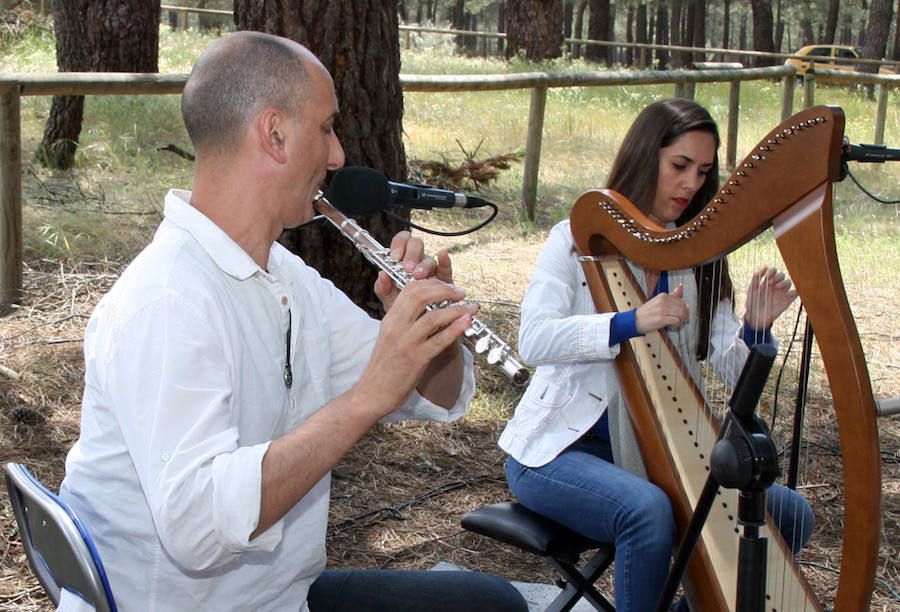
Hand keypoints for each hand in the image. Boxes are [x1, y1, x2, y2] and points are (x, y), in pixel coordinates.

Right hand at [359, 278, 475, 415]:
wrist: (371, 394)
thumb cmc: (384, 367)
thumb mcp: (389, 336)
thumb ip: (404, 320)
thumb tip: (427, 308)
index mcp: (390, 319)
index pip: (410, 288)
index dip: (431, 283)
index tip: (447, 286)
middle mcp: (396, 327)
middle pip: (421, 295)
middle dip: (445, 290)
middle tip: (460, 293)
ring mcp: (406, 342)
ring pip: (433, 317)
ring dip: (456, 309)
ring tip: (470, 308)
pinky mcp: (415, 359)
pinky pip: (439, 340)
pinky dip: (456, 329)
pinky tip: (467, 322)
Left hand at [374, 231, 453, 311]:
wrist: (417, 328)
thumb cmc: (404, 311)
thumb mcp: (389, 301)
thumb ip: (383, 288)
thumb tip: (382, 275)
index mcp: (402, 263)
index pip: (402, 242)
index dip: (399, 244)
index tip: (395, 256)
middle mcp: (417, 263)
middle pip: (416, 245)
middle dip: (411, 254)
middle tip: (408, 268)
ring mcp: (432, 271)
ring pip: (429, 259)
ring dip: (424, 265)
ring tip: (419, 276)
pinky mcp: (445, 281)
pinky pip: (446, 268)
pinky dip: (445, 261)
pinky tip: (442, 255)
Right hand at [635, 284, 689, 333]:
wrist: (635, 320)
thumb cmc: (647, 312)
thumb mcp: (659, 300)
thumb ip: (672, 295)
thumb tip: (681, 287)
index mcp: (663, 296)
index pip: (681, 300)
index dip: (684, 308)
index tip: (683, 313)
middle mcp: (663, 301)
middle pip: (682, 307)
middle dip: (685, 315)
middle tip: (682, 319)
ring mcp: (662, 310)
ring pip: (681, 314)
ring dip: (681, 320)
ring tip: (677, 322)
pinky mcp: (661, 319)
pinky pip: (676, 321)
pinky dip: (677, 324)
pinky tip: (673, 325)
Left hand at [743, 266, 797, 328]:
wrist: (755, 317)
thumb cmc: (753, 302)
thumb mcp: (752, 288)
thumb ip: (756, 277)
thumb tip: (765, 266)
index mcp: (767, 282)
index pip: (773, 271)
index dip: (772, 271)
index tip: (766, 276)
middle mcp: (776, 286)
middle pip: (782, 275)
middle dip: (777, 277)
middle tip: (770, 284)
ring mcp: (782, 292)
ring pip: (789, 282)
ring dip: (783, 283)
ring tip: (775, 288)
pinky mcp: (787, 300)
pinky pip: (796, 292)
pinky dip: (795, 290)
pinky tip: (787, 292)